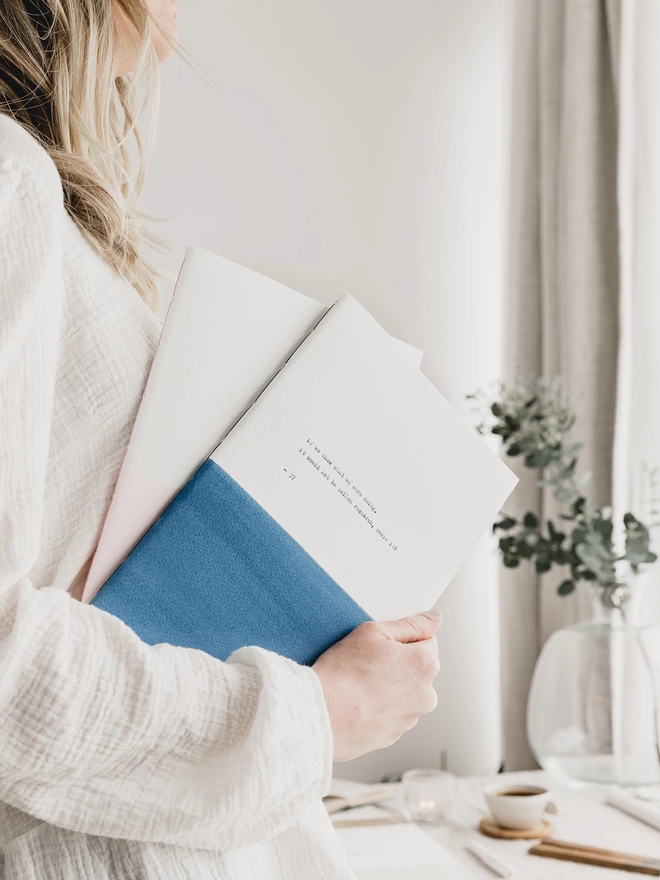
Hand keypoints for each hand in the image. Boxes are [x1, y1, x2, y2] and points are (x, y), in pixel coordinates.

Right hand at [312, 611, 441, 760]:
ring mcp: (410, 719)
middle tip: (368, 662)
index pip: (427, 641)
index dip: (402, 639)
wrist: (321, 714)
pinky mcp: (393, 736)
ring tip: (360, 684)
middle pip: (417, 669)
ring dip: (389, 687)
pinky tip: (358, 701)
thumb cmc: (344, 672)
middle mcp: (426, 695)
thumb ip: (410, 625)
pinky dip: (379, 707)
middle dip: (399, 663)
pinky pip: (390, 714)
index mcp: (425, 665)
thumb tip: (434, 619)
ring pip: (404, 693)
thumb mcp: (374, 632)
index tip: (383, 644)